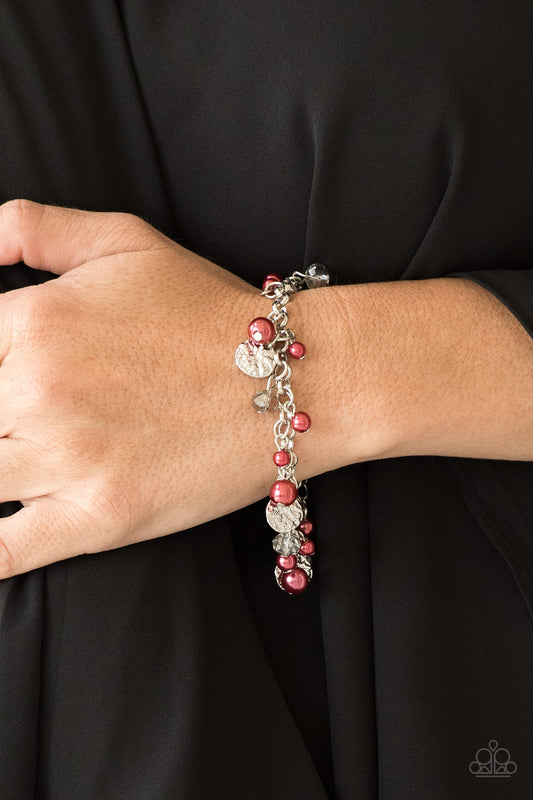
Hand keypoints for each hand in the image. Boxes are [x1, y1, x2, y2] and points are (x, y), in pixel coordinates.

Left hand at [0, 199, 289, 576]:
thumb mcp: (123, 240)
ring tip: (12, 461)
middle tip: (12, 421)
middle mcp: (38, 391)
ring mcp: (68, 461)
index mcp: (34, 322)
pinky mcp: (99, 519)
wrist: (290, 381)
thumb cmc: (206, 312)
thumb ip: (31, 227)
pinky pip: (3, 552)